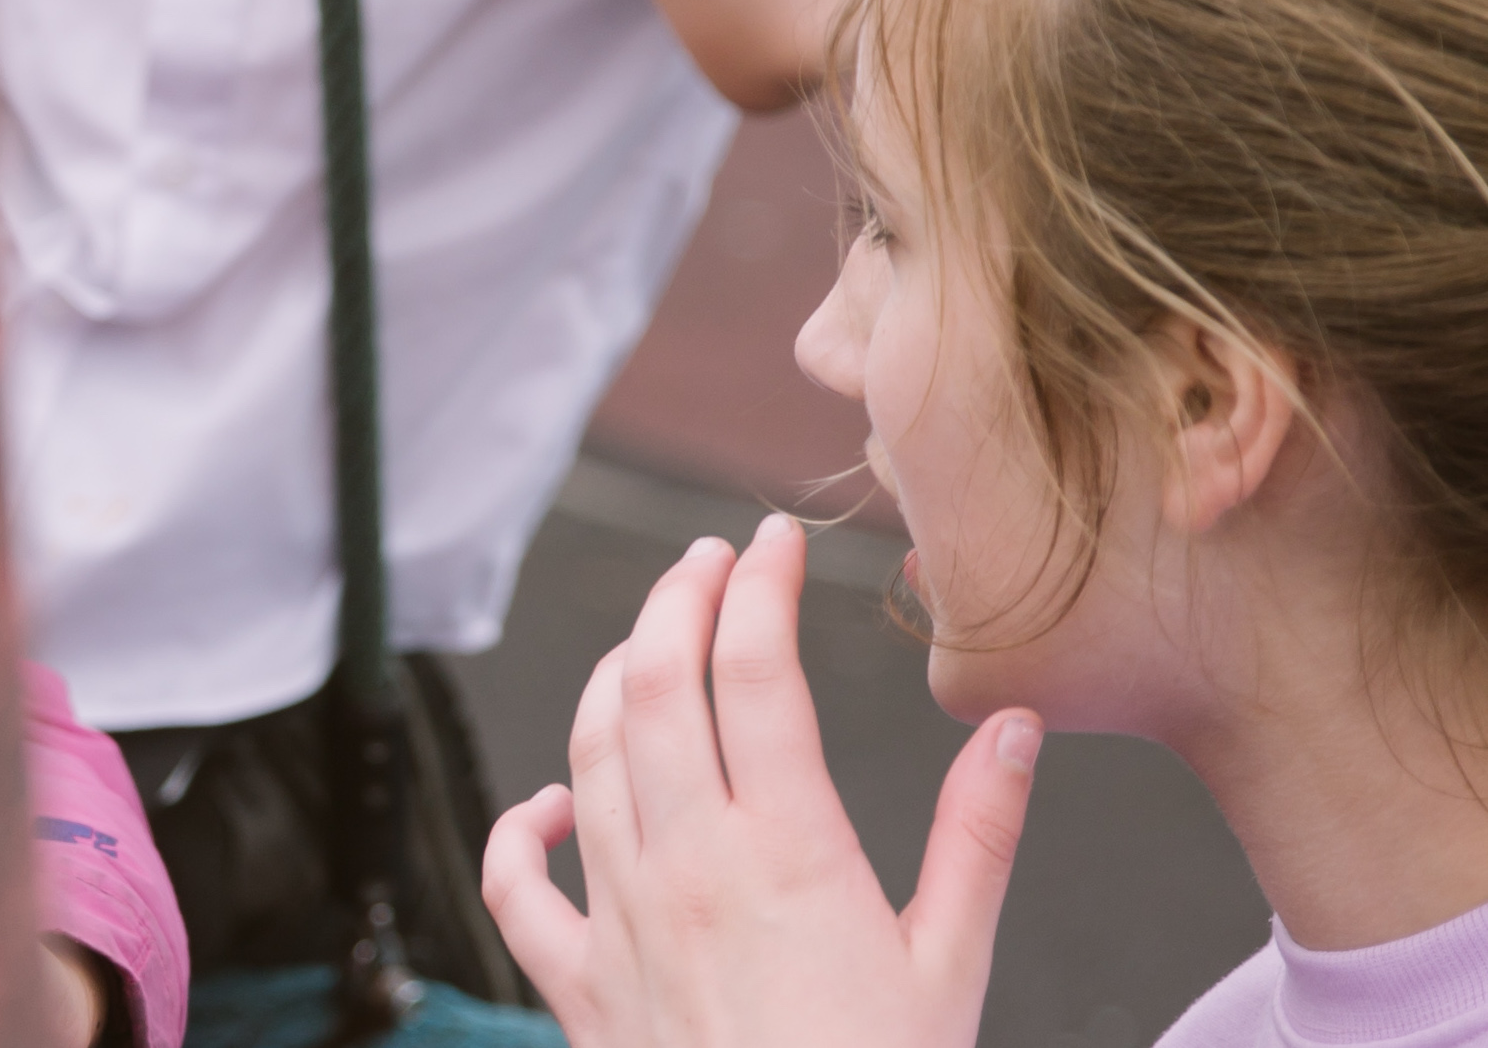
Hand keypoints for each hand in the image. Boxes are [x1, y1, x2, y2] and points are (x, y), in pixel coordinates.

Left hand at [482, 514, 1043, 1047]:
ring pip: (585, 755)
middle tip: (708, 558)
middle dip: (675, 597)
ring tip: (649, 640)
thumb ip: (979, 837)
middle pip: (654, 683)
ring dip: (610, 678)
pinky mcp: (580, 990)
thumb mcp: (953, 970)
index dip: (759, 583)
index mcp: (787, 852)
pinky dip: (518, 829)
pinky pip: (515, 890)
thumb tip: (1013, 726)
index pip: (753, 668)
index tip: (774, 539)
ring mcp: (621, 924)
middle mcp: (687, 867)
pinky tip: (549, 802)